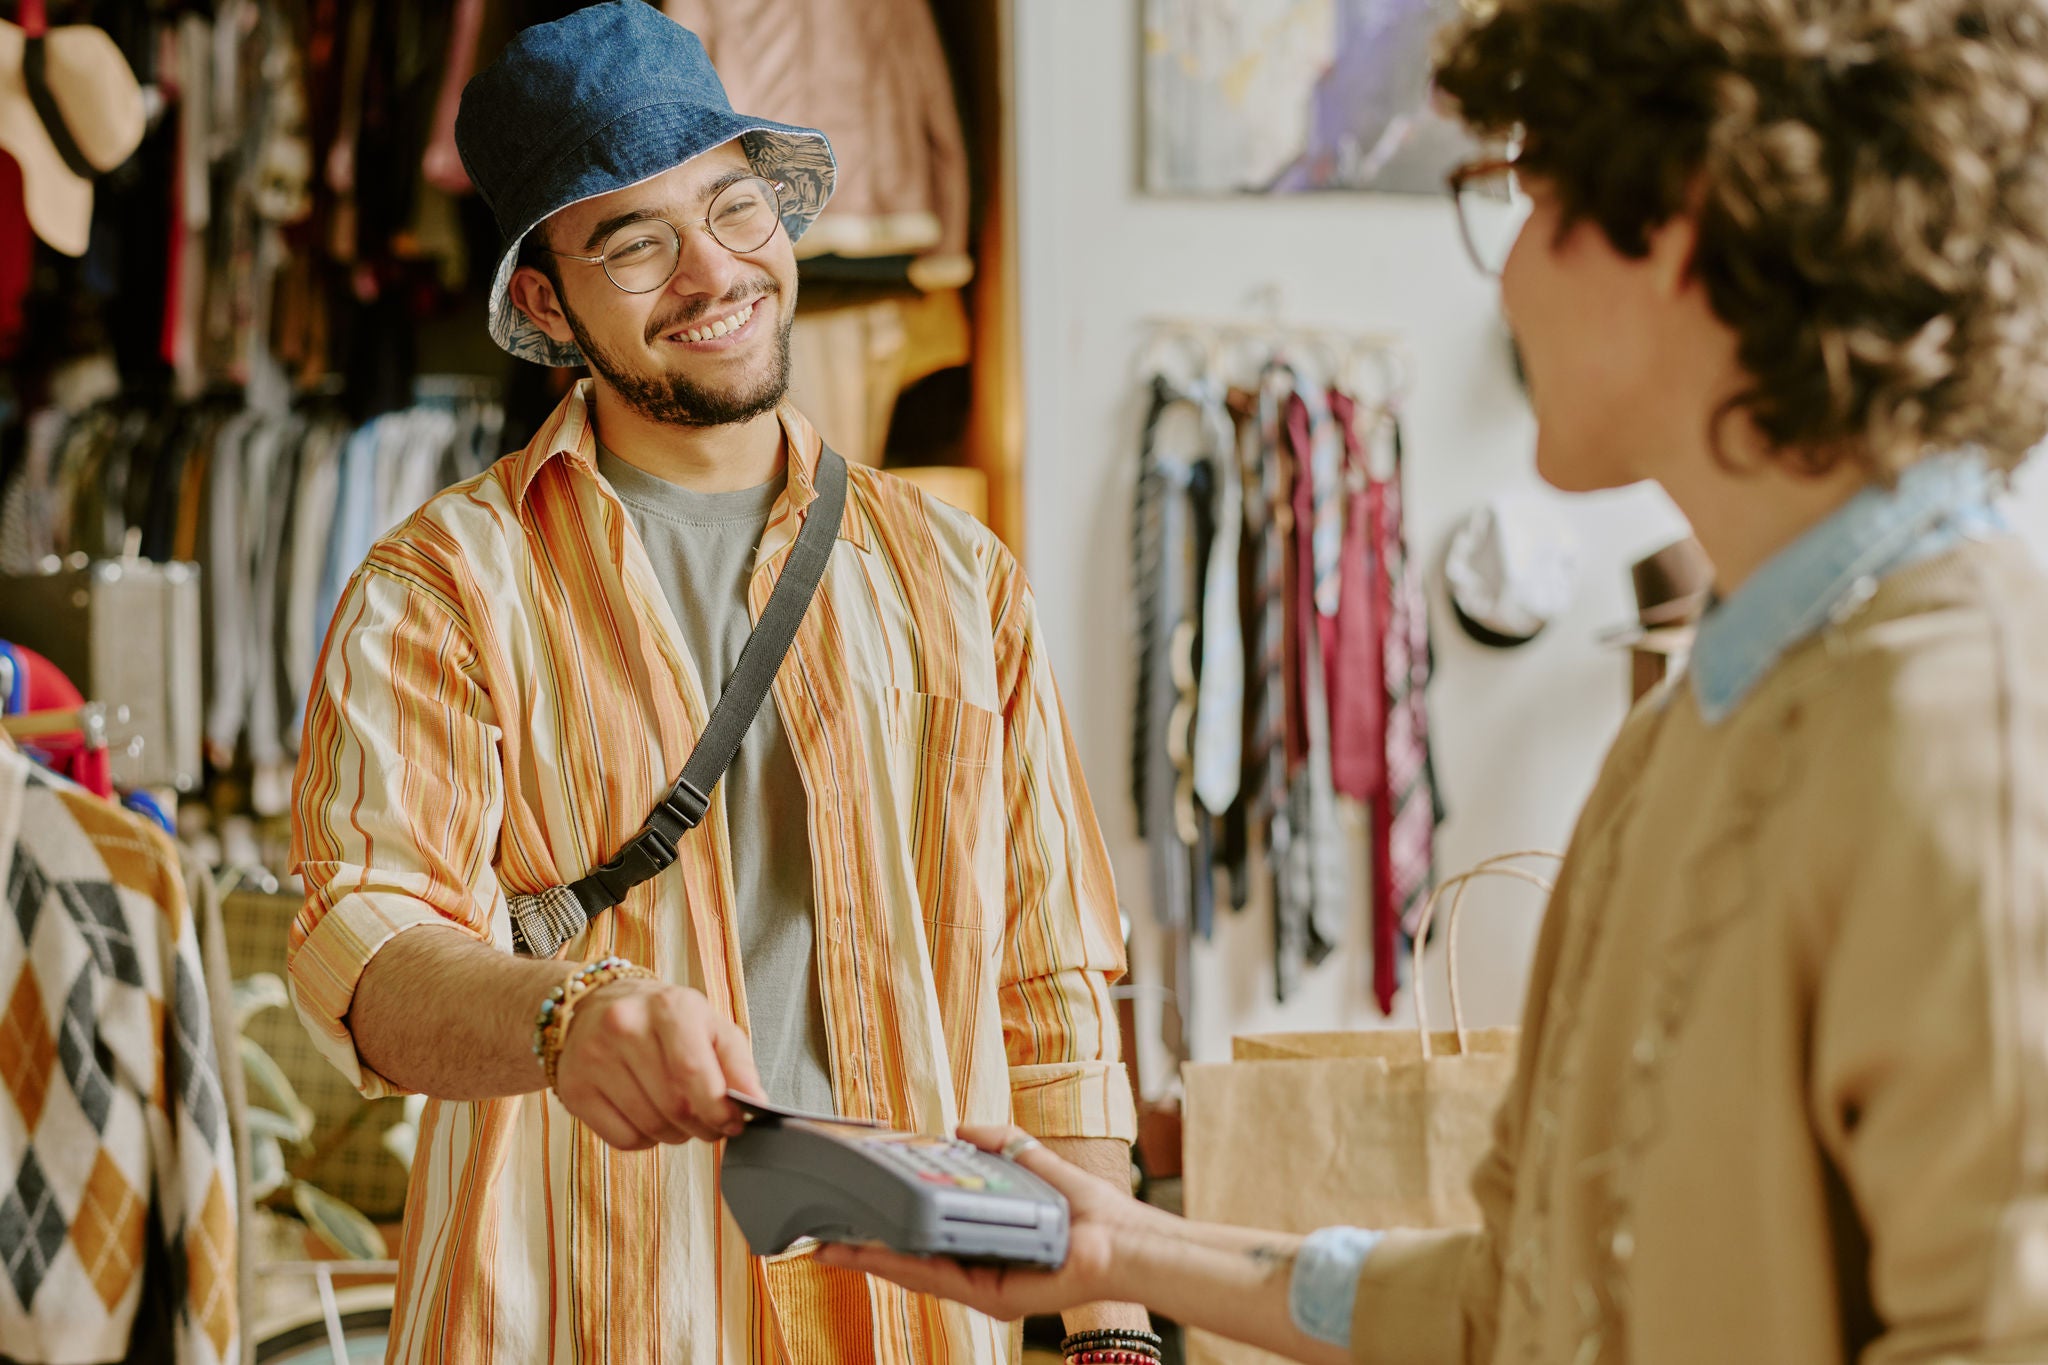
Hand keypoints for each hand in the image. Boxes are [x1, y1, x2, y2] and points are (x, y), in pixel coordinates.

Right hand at [553, 978, 762, 1149]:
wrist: (594, 1006)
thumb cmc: (664, 1020)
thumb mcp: (709, 1025)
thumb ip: (738, 1063)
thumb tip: (756, 1103)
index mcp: (668, 1007)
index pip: (694, 1073)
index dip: (719, 1109)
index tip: (733, 1122)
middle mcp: (625, 1027)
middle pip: (675, 1107)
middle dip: (703, 1126)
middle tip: (710, 1123)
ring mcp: (594, 1058)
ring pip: (651, 1127)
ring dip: (676, 1134)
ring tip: (679, 1115)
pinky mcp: (574, 1089)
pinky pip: (623, 1139)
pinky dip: (645, 1139)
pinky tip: (646, 1115)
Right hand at [818, 1124, 1152, 1319]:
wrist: (1120, 1240)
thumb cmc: (1088, 1209)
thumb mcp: (1031, 1162)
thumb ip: (997, 1143)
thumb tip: (959, 1128)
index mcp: (982, 1240)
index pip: (924, 1234)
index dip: (886, 1225)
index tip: (852, 1212)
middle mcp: (977, 1267)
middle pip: (908, 1258)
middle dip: (865, 1248)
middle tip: (824, 1239)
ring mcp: (981, 1286)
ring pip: (915, 1272)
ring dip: (873, 1258)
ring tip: (835, 1248)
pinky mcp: (991, 1296)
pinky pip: (940, 1278)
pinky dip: (906, 1264)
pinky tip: (878, 1254)